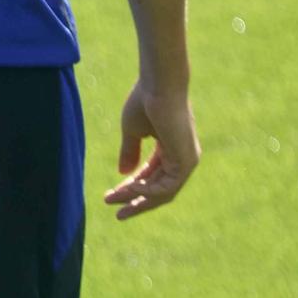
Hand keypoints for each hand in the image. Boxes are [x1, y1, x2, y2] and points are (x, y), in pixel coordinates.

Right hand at [103, 80, 198, 220]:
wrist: (158, 85)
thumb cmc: (144, 101)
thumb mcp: (132, 131)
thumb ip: (129, 152)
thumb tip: (123, 172)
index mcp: (170, 149)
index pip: (151, 176)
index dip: (131, 187)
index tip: (111, 196)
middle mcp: (182, 158)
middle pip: (158, 189)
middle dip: (135, 201)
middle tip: (116, 213)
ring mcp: (186, 161)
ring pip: (162, 191)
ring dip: (138, 199)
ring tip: (115, 202)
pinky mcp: (186, 161)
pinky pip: (167, 186)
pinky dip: (148, 191)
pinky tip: (130, 188)